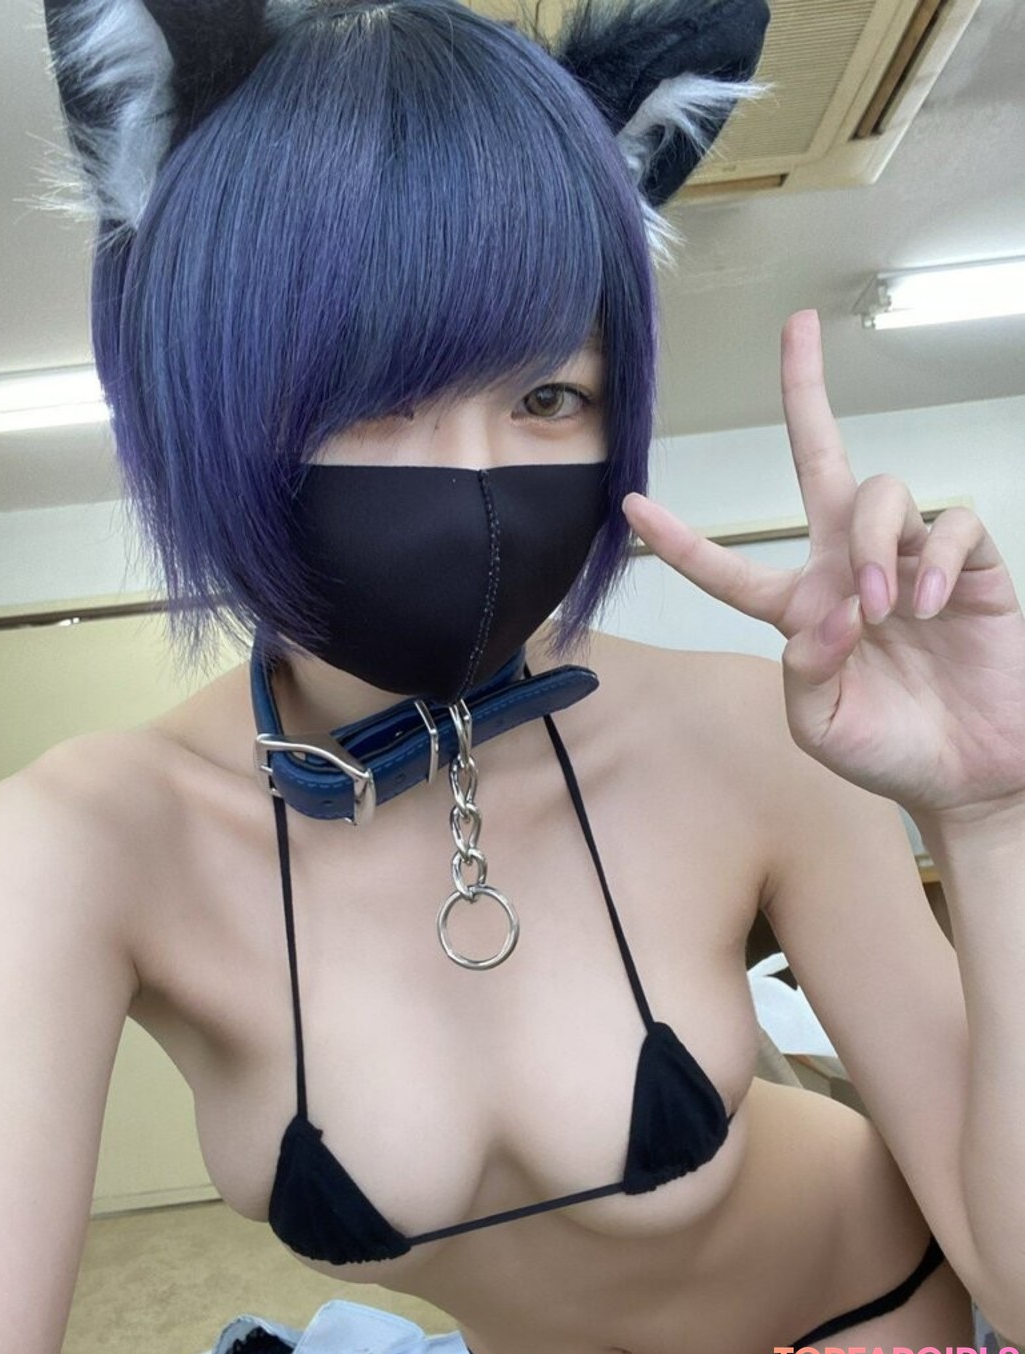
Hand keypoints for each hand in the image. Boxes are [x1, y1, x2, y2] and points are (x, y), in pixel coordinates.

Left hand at [622, 309, 1024, 820]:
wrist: (974, 774)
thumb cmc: (891, 752)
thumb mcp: (823, 726)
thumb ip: (804, 671)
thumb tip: (824, 615)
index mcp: (799, 608)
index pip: (728, 567)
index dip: (680, 542)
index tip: (631, 507)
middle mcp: (848, 567)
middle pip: (820, 459)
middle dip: (805, 392)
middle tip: (797, 327)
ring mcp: (909, 558)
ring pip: (880, 491)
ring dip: (871, 542)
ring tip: (883, 610)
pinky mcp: (970, 564)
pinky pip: (951, 524)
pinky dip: (938, 560)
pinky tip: (934, 607)